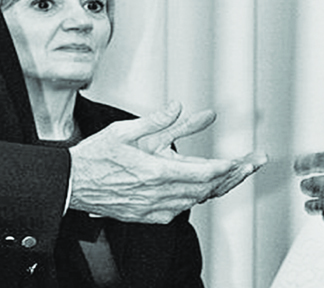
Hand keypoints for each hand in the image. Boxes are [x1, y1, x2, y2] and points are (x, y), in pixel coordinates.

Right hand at [69, 101, 267, 222]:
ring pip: (196, 199)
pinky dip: (196, 196)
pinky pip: (180, 208)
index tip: (241, 161)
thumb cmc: (95, 157)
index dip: (225, 168)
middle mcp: (157, 195)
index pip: (200, 173)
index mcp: (154, 172)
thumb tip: (179, 106)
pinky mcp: (148, 216)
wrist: (71, 185)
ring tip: (238, 172)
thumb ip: (157, 120)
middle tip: (253, 164)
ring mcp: (154, 208)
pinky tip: (205, 186)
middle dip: (233, 176)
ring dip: (218, 186)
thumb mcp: (125, 131)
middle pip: (206, 188)